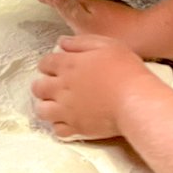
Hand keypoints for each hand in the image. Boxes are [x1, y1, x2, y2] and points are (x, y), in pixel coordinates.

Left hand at [32, 34, 149, 139]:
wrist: (134, 101)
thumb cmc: (124, 69)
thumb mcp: (106, 45)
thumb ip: (80, 42)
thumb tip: (61, 42)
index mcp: (68, 65)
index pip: (44, 63)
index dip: (48, 64)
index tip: (55, 66)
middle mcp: (61, 88)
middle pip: (37, 87)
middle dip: (42, 84)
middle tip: (54, 85)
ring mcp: (66, 110)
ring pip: (41, 110)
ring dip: (46, 105)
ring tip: (57, 104)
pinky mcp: (76, 128)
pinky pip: (57, 130)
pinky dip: (59, 125)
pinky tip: (69, 120)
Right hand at [34, 0, 146, 47]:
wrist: (146, 36)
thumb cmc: (114, 32)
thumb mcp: (84, 21)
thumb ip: (67, 7)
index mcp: (81, 6)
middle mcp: (90, 6)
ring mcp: (102, 12)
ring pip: (78, 3)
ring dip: (65, 0)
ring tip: (56, 1)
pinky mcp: (111, 21)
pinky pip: (86, 11)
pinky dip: (77, 9)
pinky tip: (80, 18)